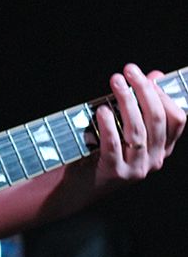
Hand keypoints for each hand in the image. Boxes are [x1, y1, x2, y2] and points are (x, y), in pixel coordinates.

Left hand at [93, 63, 185, 191]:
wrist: (81, 186)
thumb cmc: (104, 151)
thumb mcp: (127, 128)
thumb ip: (142, 104)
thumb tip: (155, 75)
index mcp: (162, 147)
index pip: (177, 119)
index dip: (164, 95)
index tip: (148, 76)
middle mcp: (154, 159)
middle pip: (157, 119)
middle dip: (144, 90)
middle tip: (129, 70)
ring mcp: (136, 168)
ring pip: (137, 131)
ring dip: (126, 101)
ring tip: (115, 82)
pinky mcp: (114, 172)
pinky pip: (114, 145)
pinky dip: (108, 125)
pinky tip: (102, 109)